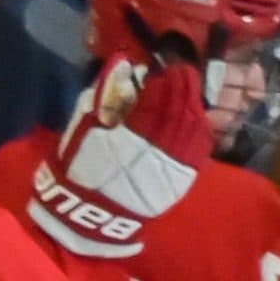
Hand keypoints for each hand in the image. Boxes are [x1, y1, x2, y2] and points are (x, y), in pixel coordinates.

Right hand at [36, 58, 210, 255]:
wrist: (90, 216)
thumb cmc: (80, 169)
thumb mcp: (82, 130)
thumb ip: (102, 95)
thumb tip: (122, 64)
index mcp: (131, 134)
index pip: (157, 97)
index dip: (163, 79)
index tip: (162, 67)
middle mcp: (158, 149)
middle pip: (180, 109)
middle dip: (182, 86)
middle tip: (179, 71)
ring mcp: (174, 166)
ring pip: (193, 126)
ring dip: (192, 103)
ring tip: (187, 90)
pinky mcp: (183, 180)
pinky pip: (199, 148)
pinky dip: (199, 127)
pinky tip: (195, 116)